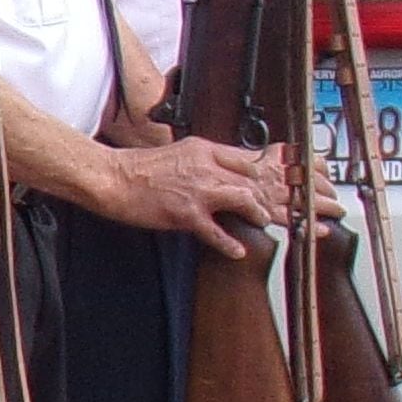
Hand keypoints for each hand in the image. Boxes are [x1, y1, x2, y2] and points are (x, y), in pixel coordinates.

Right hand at [95, 135, 280, 255]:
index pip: (251, 160)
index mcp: (207, 150)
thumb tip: (227, 172)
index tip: (284, 183)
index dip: (273, 173)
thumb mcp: (182, 153)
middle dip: (276, 194)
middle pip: (255, 180)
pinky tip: (238, 251)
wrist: (113, 177)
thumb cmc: (142, 169)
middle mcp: (207, 167)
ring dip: (258, 213)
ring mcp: (197, 190)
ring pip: (243, 198)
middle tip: (288, 206)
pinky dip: (229, 243)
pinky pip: (214, 231)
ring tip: (263, 223)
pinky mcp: (184, 213)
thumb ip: (208, 160)